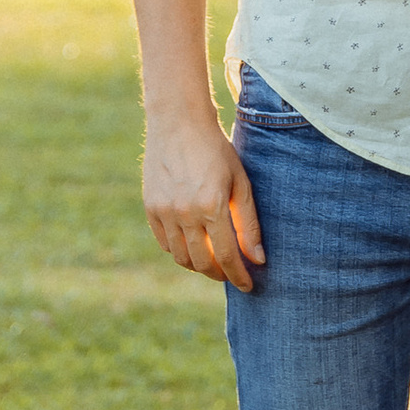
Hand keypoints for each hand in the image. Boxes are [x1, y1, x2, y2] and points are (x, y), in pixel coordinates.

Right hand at [142, 114, 266, 290]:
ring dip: (199, 266)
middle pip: (202, 263)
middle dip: (219, 274)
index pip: (228, 256)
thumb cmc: (216, 151)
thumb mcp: (240, 182)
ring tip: (213, 262)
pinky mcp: (150, 207)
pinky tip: (193, 245)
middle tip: (231, 274)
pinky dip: (180, 250)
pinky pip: (164, 243)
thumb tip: (258, 259)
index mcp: (212, 206)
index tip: (248, 286)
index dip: (239, 276)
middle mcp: (185, 213)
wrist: (179, 123)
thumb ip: (249, 223)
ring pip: (181, 257)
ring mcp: (164, 211)